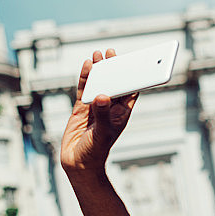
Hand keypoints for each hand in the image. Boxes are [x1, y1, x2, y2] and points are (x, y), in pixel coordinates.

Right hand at [60, 49, 137, 172]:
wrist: (79, 163)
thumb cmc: (96, 151)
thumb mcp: (102, 133)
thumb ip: (102, 114)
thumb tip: (102, 96)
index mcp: (121, 114)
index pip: (130, 91)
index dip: (133, 77)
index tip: (135, 62)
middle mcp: (110, 108)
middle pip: (114, 83)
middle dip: (114, 68)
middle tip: (113, 53)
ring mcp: (95, 107)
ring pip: (98, 83)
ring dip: (99, 69)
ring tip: (99, 54)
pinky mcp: (81, 108)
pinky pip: (84, 89)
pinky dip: (84, 77)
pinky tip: (86, 65)